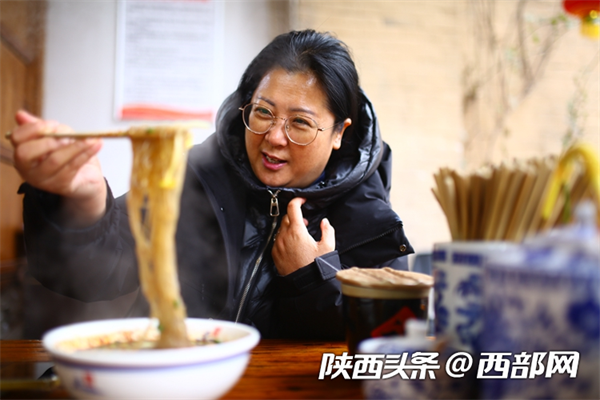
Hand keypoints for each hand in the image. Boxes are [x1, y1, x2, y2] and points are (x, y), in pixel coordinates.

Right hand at [9, 110, 106, 226]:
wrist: (87, 176)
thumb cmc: (68, 154)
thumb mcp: (56, 136)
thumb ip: (42, 127)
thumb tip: (21, 115)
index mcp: (23, 152)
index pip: (16, 138)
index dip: (33, 129)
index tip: (54, 123)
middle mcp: (28, 168)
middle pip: (26, 153)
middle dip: (47, 141)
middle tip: (67, 136)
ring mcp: (43, 180)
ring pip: (55, 160)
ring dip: (75, 146)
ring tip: (90, 138)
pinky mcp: (61, 185)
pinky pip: (73, 167)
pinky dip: (86, 153)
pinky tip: (96, 144)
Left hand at [271, 197, 335, 275]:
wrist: (305, 285)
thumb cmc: (316, 267)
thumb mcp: (328, 247)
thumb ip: (328, 231)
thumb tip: (325, 222)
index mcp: (297, 231)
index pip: (293, 208)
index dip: (297, 200)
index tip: (302, 200)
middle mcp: (284, 236)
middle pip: (286, 217)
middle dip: (295, 216)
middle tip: (305, 223)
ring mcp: (278, 245)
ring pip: (281, 228)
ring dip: (290, 227)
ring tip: (300, 235)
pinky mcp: (274, 254)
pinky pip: (277, 240)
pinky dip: (284, 237)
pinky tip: (293, 245)